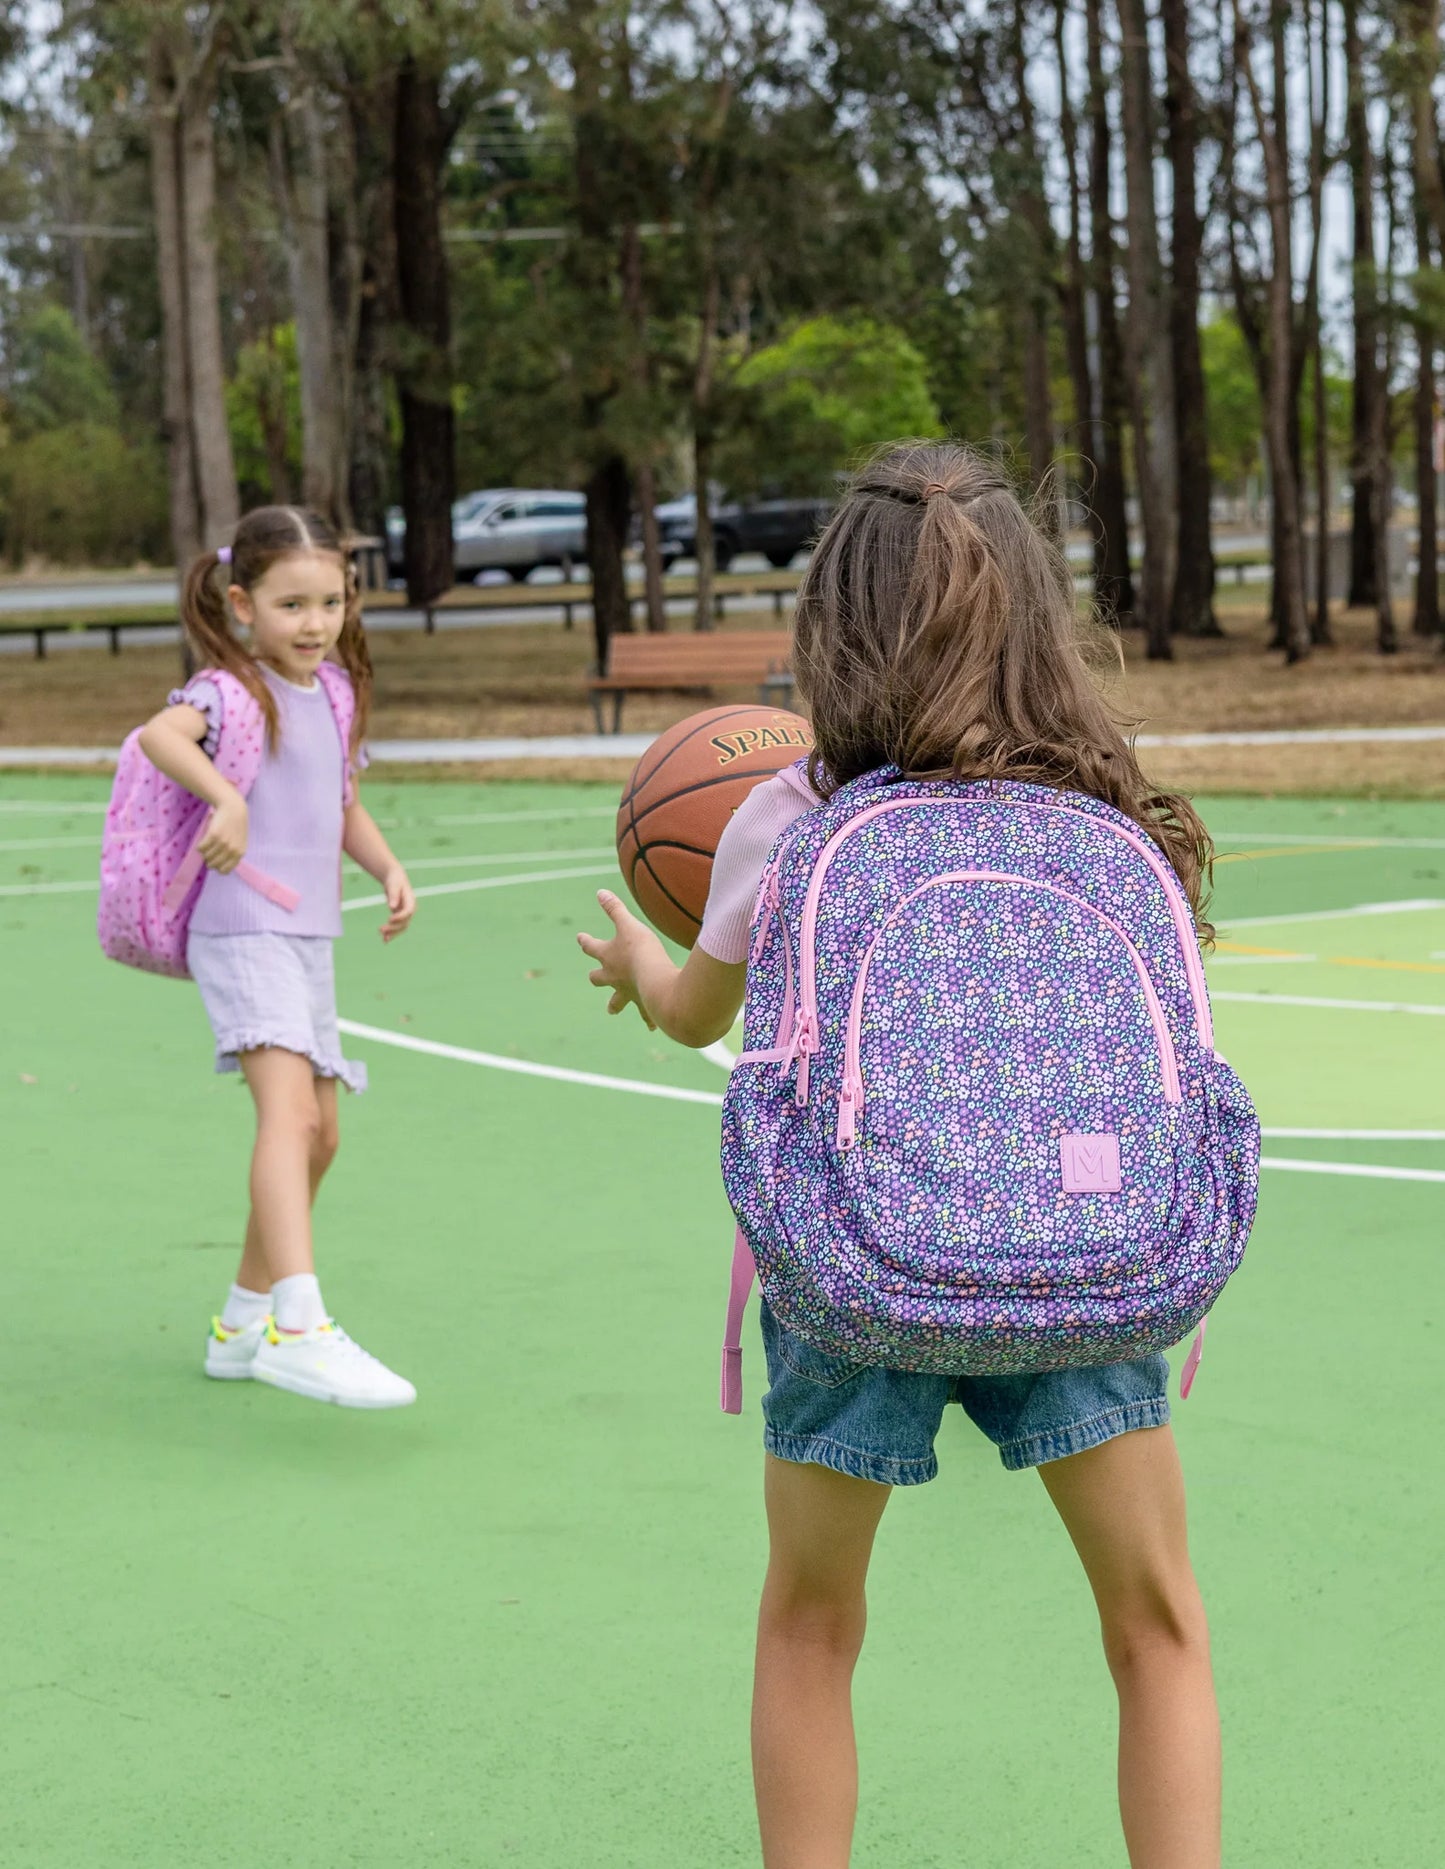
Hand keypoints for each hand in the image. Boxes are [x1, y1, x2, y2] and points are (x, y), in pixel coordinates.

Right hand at [198, 790, 247, 872]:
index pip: (224, 871)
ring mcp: (222, 843)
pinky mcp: (213, 836)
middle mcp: (231, 850)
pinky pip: (201, 848)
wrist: (233, 808)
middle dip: (209, 860)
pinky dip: (200, 846)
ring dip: (204, 852)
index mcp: (239, 853)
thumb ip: (233, 854)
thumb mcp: (239, 842)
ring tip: (208, 844)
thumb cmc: (235, 825)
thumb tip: (219, 868)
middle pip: (213, 864)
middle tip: (209, 851)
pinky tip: (204, 839)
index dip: (217, 867)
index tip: (215, 862)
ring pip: (206, 856)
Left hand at [379, 866, 415, 941]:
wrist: (395, 878)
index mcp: (411, 901)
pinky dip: (391, 933)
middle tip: (381, 929)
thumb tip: (392, 907)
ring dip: (393, 933)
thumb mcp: (393, 885)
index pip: (408, 911)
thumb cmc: (395, 880)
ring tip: (384, 938)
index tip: (389, 920)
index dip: (400, 917)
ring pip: (401, 927)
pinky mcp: (399, 916)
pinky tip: (384, 939)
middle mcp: (410, 909)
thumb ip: (393, 895)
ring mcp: (405, 914)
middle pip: (405, 922)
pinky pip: (397, 926)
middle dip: (394, 927)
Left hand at [577, 889, 658, 1029]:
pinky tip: (651, 1027)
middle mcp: (614, 979)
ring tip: (611, 1010)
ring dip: (614, 1004)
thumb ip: (614, 909)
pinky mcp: (645, 1005)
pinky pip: (645, 1015)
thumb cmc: (641, 951)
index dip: (585, 941)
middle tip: (593, 977)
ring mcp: (628, 994)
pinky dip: (648, 1020)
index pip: (591, 947)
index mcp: (608, 958)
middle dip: (595, 977)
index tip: (579, 937)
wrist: (656, 981)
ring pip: (616, 1002)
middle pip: (598, 978)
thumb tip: (599, 892)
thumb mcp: (628, 925)